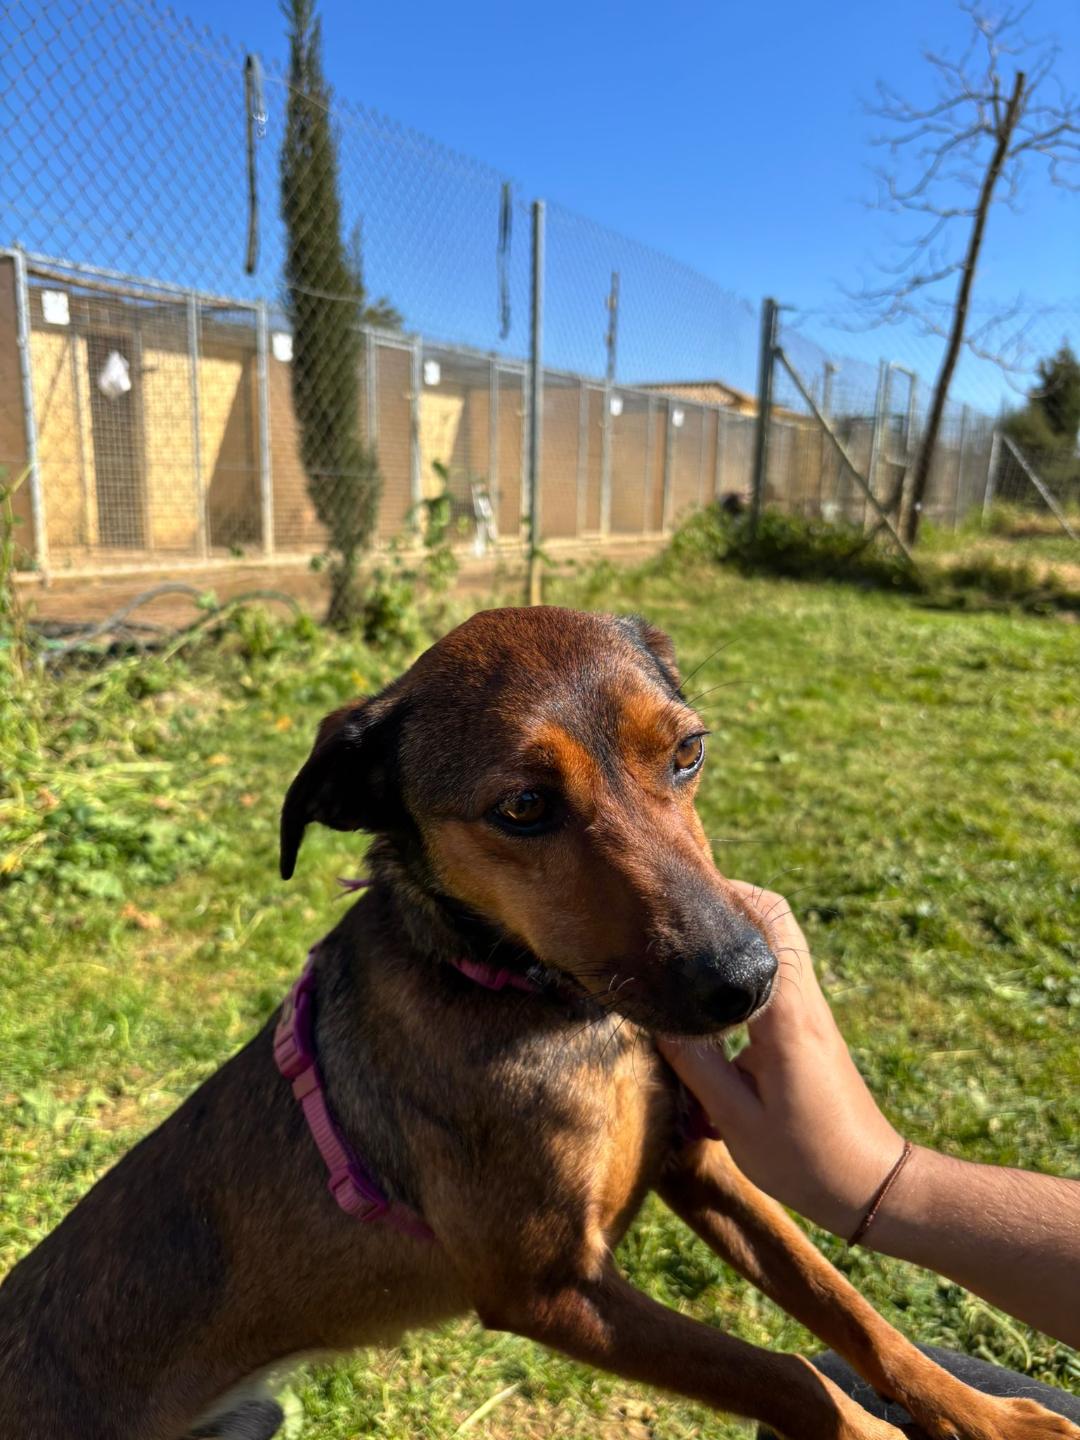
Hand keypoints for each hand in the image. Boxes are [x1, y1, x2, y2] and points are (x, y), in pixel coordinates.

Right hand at [660, 883, 905, 1237]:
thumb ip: (693, 1062)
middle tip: (678, 913)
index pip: (763, 924)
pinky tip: (707, 996)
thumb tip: (653, 1016)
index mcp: (787, 1015)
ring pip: (778, 941)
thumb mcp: (736, 1120)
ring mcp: (812, 1011)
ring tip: (685, 947)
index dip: (722, 897)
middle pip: (775, 914)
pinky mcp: (810, 1027)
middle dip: (728, 899)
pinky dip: (744, 967)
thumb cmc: (805, 1159)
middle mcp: (804, 1000)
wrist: (871, 1185)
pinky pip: (777, 973)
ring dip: (735, 932)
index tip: (675, 899)